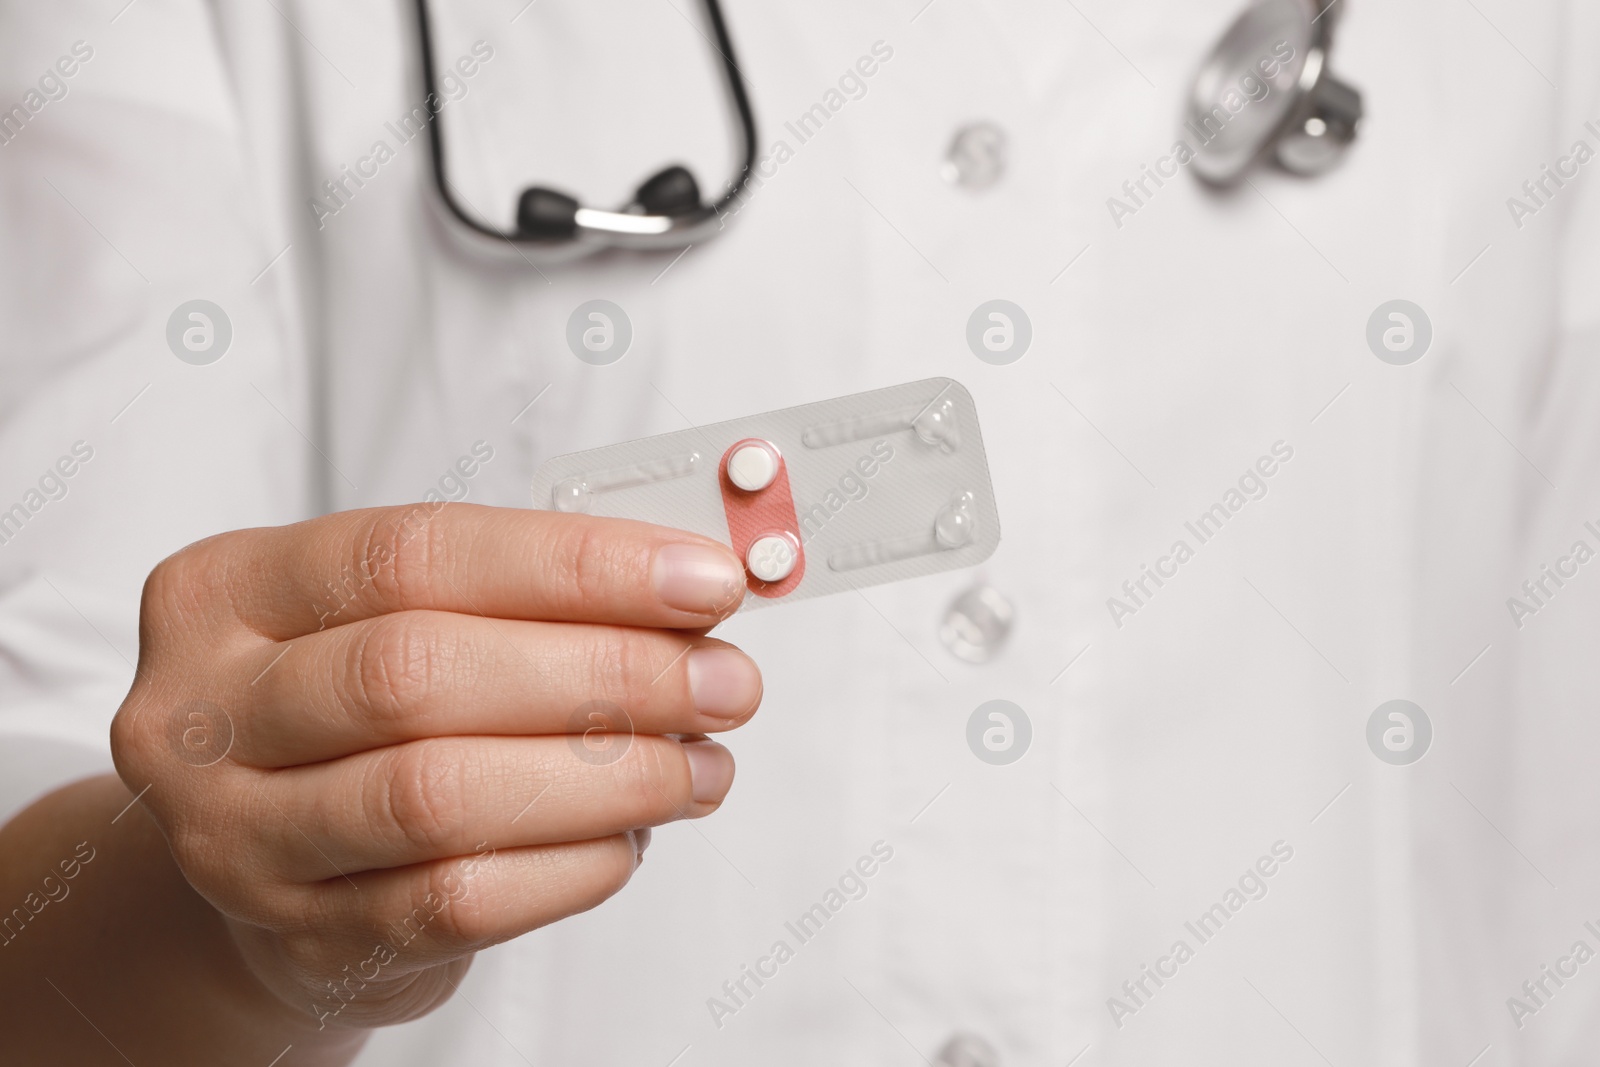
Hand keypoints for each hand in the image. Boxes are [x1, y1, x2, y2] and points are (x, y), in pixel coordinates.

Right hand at [110, 503, 758, 1031]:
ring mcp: (239, 836)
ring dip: (607, 777)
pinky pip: (456, 901)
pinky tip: (632, 836)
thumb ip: (521, 593)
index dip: (578, 564)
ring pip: (441, 797)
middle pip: (422, 674)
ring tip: (700, 766)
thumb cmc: (355, 709)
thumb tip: (691, 585)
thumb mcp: (401, 617)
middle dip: (608, 672)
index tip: (704, 579)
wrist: (264, 854)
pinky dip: (572, 864)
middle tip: (725, 681)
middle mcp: (206, 712)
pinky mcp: (304, 937)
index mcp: (231, 590)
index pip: (417, 553)